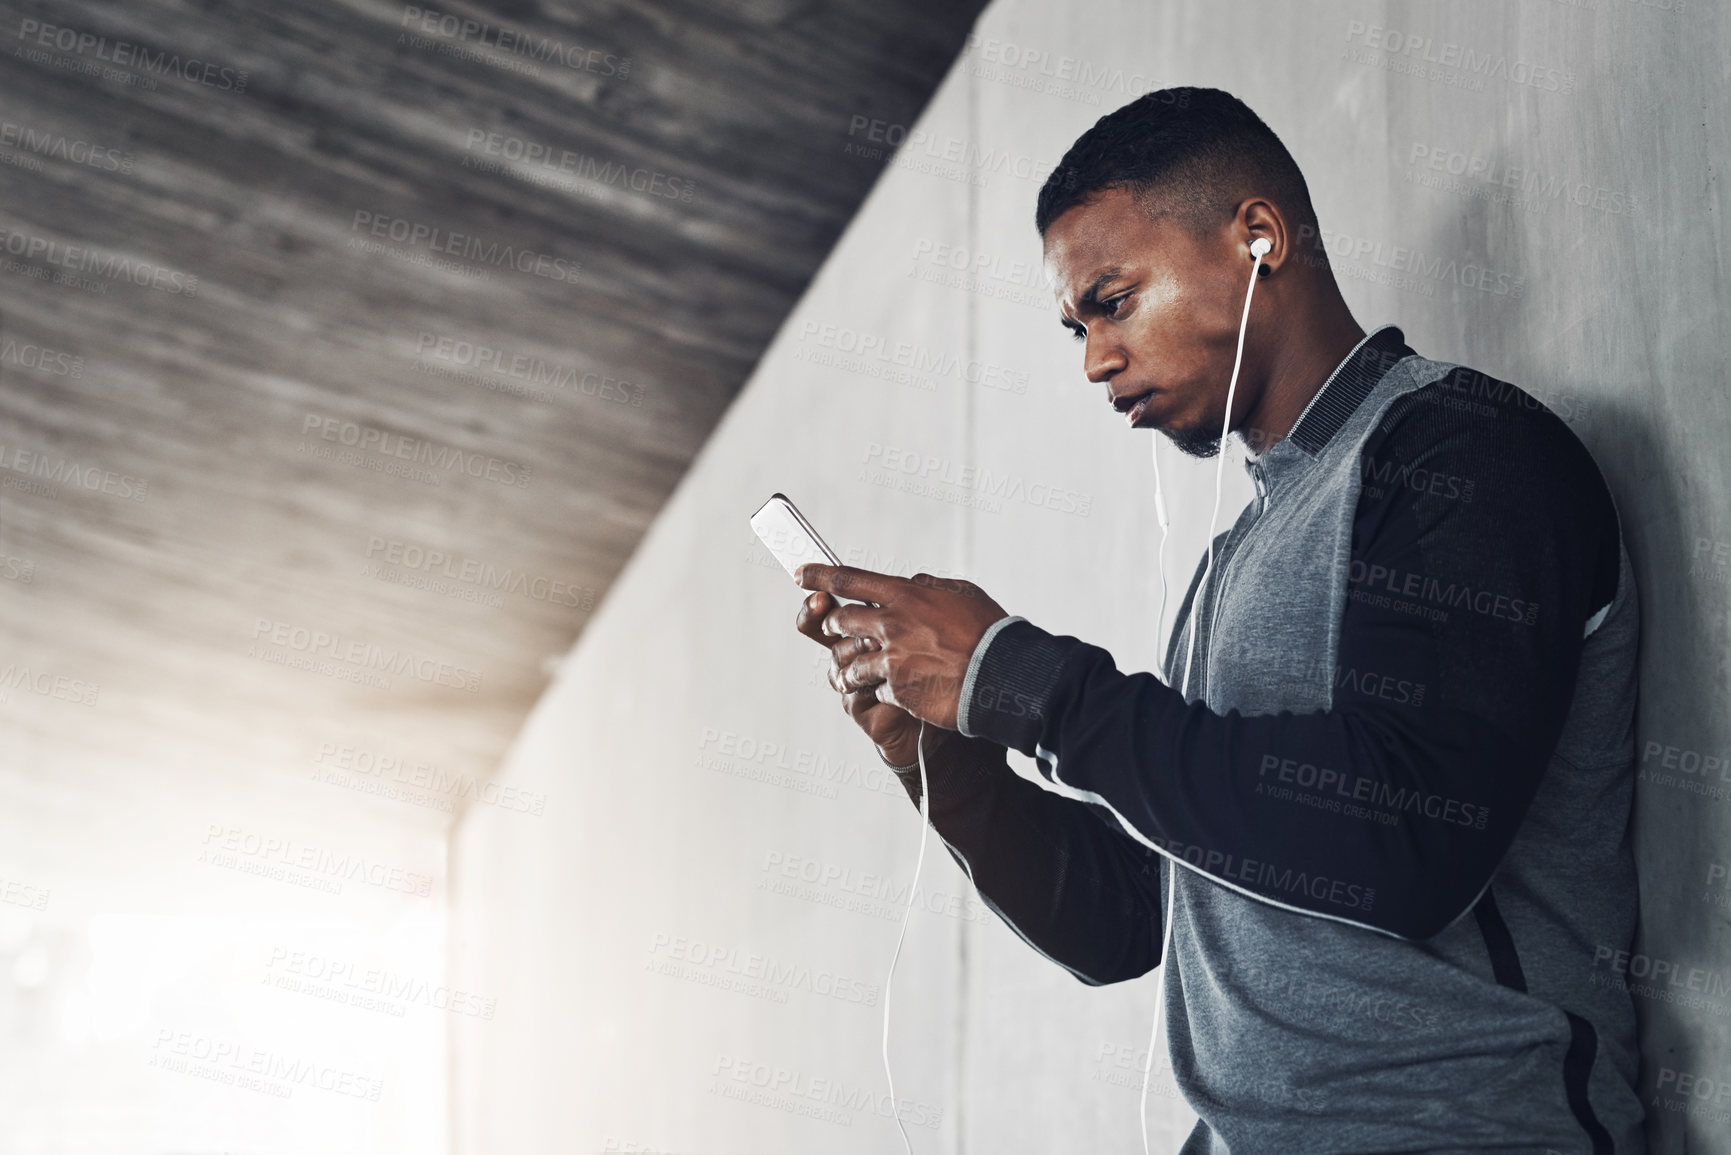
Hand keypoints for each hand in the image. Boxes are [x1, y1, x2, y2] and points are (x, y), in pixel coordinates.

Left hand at [795, 564, 1009, 731]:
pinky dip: (884, 691)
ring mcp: (892, 660)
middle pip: (841, 621)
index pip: (850, 579)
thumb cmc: (991, 634)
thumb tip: (912, 583)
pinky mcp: (897, 691)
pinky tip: (903, 691)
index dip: (820, 575)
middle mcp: (892, 625)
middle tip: (840, 628)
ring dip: (852, 668)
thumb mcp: (963, 594)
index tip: (801, 575)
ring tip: (859, 673)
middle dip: (836, 625)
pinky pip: (876, 690)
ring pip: (850, 664)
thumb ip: (931, 586)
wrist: (1004, 677)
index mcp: (906, 596)